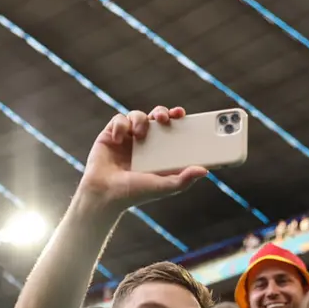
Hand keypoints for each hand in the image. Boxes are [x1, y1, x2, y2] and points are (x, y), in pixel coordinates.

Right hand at [78, 108, 207, 214]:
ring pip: (138, 115)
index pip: (172, 130)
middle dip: (162, 112)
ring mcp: (128, 137)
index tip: (182, 114)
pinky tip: (118, 138)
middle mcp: (145, 142)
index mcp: (160, 152)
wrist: (104, 195)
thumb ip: (183, 179)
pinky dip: (120, 125)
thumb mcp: (162, 187)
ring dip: (140, 119)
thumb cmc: (134, 193)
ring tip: (139, 134)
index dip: (178, 119)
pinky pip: (118, 120)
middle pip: (157, 117)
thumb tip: (204, 170)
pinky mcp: (111, 135)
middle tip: (164, 118)